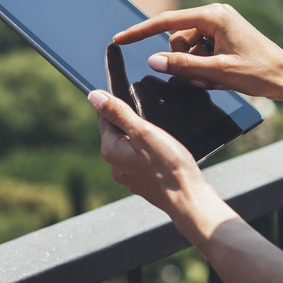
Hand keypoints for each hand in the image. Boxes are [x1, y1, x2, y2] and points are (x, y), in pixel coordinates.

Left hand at [88, 89, 208, 214]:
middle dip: (128, 117)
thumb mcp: (143, 132)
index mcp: (110, 150)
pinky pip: (140, 158)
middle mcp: (115, 165)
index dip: (113, 98)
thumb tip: (94, 96)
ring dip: (139, 134)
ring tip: (157, 128)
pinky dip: (148, 149)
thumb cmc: (169, 165)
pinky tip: (162, 148)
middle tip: (145, 105)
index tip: (120, 83)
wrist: (188, 199)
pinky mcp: (142, 182)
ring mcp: (128, 176)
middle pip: (117, 130)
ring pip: (130, 144)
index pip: (105, 116)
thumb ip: (118, 112)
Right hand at [114, 3, 282, 111]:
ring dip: (196, 68)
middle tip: (205, 80)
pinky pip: (200, 53)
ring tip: (218, 80)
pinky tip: (223, 77)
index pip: (167, 21)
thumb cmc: (259, 72)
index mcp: (213, 15)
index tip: (120, 38)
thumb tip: (154, 60)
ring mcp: (220, 25)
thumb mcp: (217, 72)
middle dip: (184, 62)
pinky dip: (205, 68)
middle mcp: (215, 14)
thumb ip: (183, 66)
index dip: (141, 31)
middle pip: (177, 39)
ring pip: (187, 49)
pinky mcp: (224, 36)